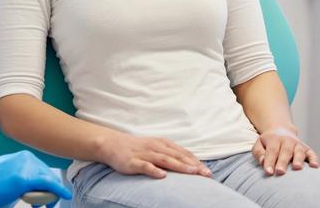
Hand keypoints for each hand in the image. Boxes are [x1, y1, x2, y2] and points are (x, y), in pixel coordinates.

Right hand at [0, 150, 70, 207]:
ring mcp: (25, 167)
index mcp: (21, 156)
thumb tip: (34, 184)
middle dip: (50, 189)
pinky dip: (58, 191)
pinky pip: (49, 184)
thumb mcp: (8, 173)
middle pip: (47, 174)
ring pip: (48, 180)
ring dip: (50, 194)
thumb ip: (22, 174)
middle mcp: (25, 157)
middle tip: (46, 203)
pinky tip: (65, 195)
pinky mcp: (24, 179)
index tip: (47, 192)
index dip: (46, 183)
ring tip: (44, 204)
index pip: (42, 169)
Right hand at [97, 132, 211, 178]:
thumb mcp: (155, 147)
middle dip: (193, 165)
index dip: (195, 161)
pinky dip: (154, 170)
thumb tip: (190, 164)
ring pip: (164, 160)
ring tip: (191, 172)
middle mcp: (155, 147)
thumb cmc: (136, 148)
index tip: (208, 171)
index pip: (182, 153)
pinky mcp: (133, 162)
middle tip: (206, 174)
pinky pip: (144, 166)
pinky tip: (162, 175)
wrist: (111, 144)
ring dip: (179, 166)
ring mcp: (144, 154)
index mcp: (161, 143)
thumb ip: (170, 153)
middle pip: (177, 156)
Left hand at [252, 127, 318, 175]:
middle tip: (280, 172)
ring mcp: (298, 144)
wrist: (281, 130)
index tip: (268, 172)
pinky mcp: (307, 149)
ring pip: (299, 151)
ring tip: (296, 168)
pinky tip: (313, 166)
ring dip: (298, 159)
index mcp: (274, 139)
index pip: (272, 151)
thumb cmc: (269, 142)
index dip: (269, 161)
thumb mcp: (259, 144)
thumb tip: (262, 162)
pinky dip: (313, 159)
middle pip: (285, 151)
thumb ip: (258, 153)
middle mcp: (287, 141)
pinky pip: (312, 154)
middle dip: (283, 162)